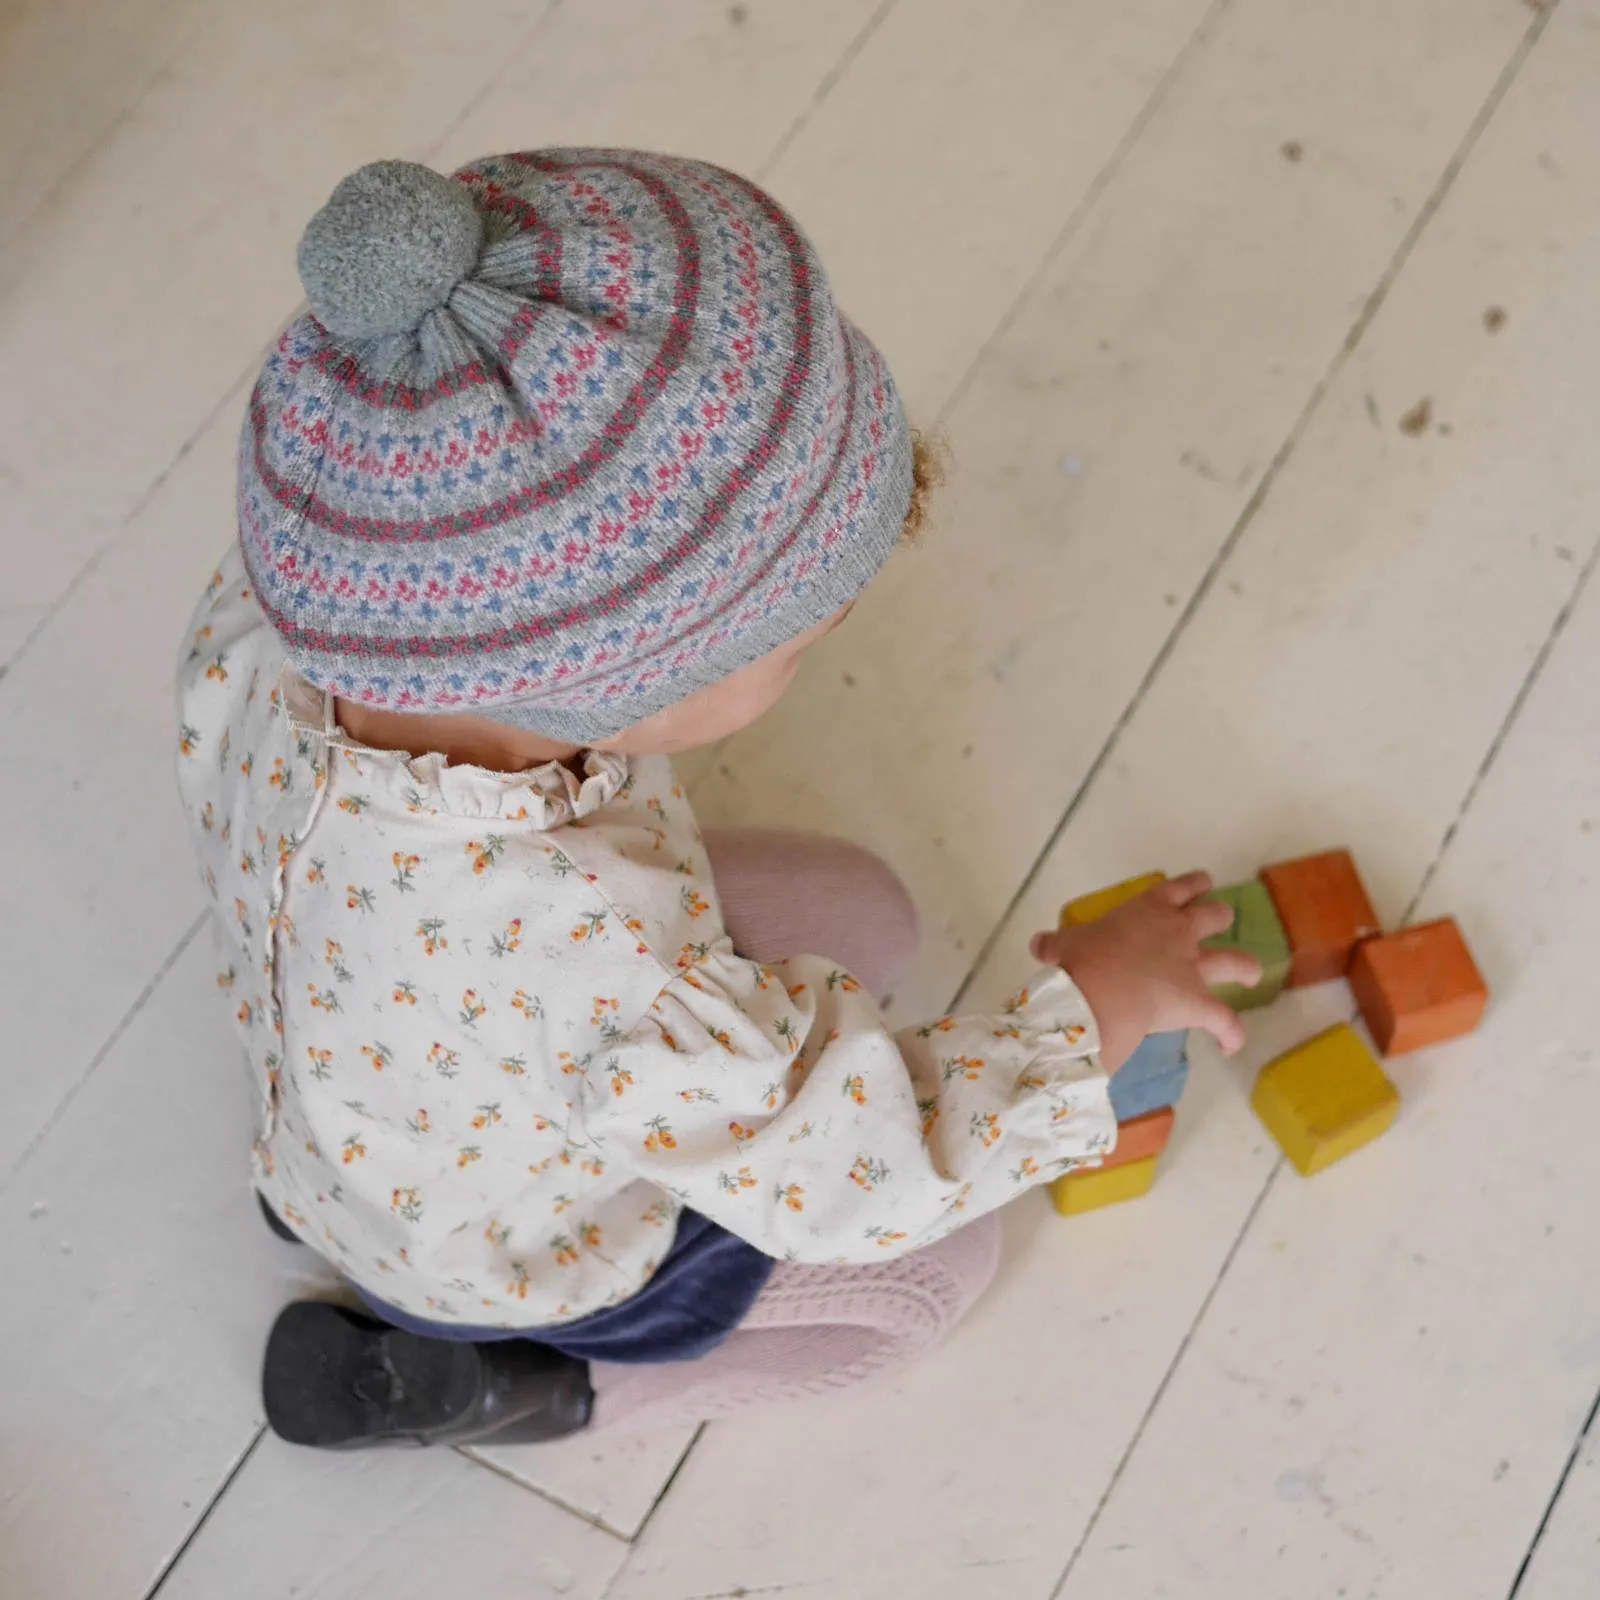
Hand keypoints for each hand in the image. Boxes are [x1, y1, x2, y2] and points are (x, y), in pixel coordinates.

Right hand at [1029, 871, 1262, 1071]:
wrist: (1094, 995)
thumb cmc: (1077, 962)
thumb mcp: (1061, 946)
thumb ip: (1054, 944)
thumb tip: (1038, 946)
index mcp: (1149, 909)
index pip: (1182, 887)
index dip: (1194, 886)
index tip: (1199, 886)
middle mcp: (1179, 932)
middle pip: (1217, 915)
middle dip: (1219, 920)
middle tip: (1215, 926)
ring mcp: (1194, 967)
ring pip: (1239, 961)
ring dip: (1246, 968)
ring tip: (1248, 974)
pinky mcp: (1199, 1003)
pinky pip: (1228, 1021)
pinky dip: (1232, 1034)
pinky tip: (1229, 1044)